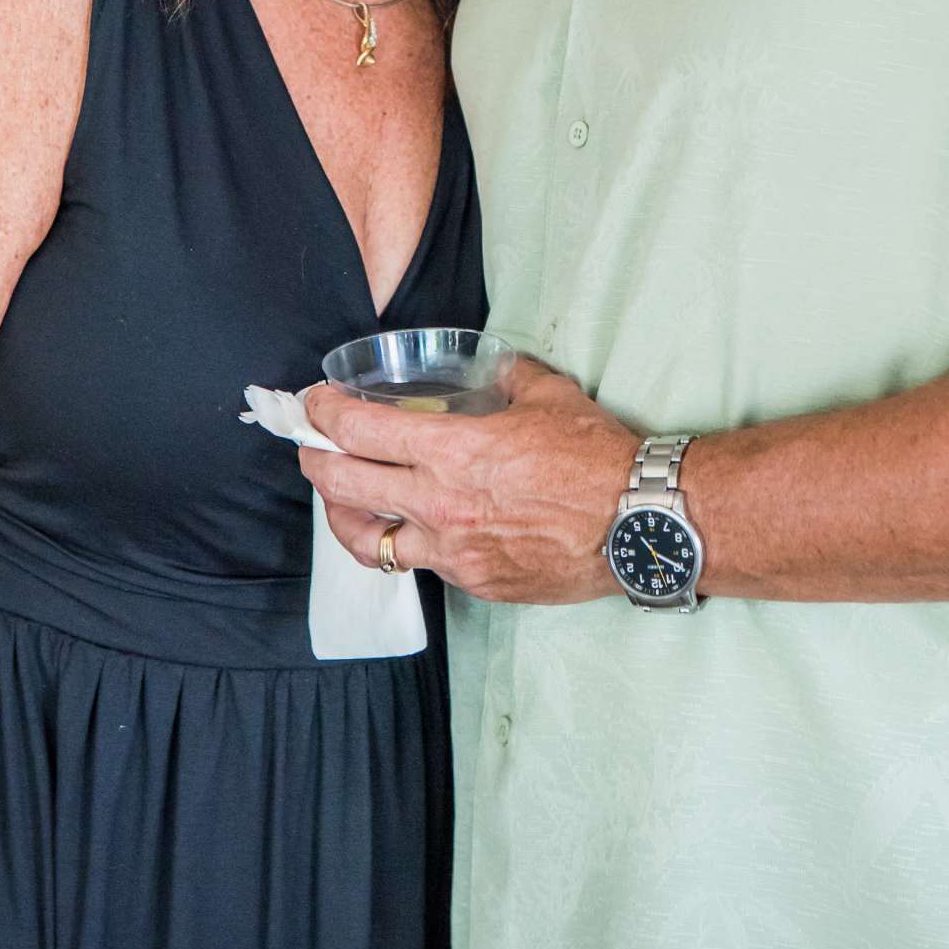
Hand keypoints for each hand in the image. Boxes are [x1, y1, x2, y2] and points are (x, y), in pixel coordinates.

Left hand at [300, 358, 637, 602]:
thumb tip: (490, 366)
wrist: (638, 523)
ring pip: (368, 542)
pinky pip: (422, 565)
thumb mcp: (548, 394)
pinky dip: (409, 543)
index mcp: (454, 450)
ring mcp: (454, 551)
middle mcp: (441, 504)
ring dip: (343, 517)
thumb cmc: (596, 456)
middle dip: (313, 461)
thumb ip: (506, 375)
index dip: (324, 413)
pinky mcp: (474, 582)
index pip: (359, 431)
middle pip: (343, 487)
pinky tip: (417, 527)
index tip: (315, 404)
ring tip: (341, 501)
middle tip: (310, 446)